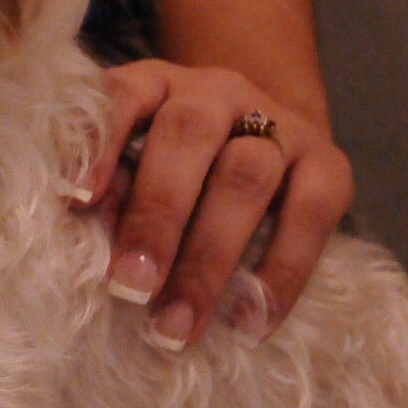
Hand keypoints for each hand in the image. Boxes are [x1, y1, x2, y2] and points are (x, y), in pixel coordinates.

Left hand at [76, 60, 353, 349]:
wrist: (263, 140)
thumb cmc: (171, 165)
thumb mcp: (131, 163)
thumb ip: (111, 188)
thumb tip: (88, 233)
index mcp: (155, 83)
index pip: (123, 96)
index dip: (101, 144)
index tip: (78, 200)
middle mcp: (216, 91)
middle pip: (188, 138)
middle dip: (157, 216)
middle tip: (130, 286)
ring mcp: (278, 122)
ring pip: (247, 176)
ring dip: (210, 256)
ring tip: (180, 321)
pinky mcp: (330, 164)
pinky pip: (310, 216)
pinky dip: (281, 273)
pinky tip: (251, 323)